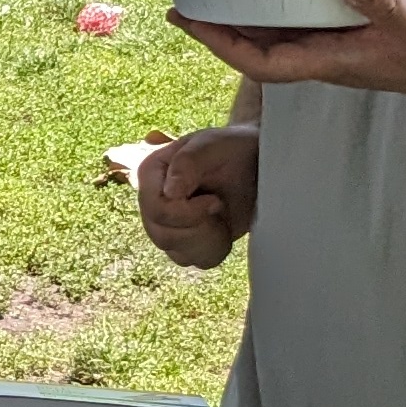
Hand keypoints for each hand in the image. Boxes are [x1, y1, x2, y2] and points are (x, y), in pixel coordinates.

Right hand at [135, 125, 258, 268]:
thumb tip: (170, 191)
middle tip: (220, 205)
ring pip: (176, 253)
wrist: (253, 161)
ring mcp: (166, 224)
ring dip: (208, 239)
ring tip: (222, 215)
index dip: (186, 213)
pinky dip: (214, 250)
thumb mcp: (213, 146)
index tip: (215, 200)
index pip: (155, 210)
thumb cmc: (232, 148)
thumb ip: (189, 162)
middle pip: (162, 236)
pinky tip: (223, 229)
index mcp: (151, 174)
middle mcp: (153, 201)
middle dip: (200, 227)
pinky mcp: (185, 241)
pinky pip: (193, 260)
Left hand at [170, 0, 405, 112]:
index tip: (189, 21)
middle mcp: (325, 55)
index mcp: (332, 63)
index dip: (222, 44)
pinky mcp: (348, 28)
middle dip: (217, 27)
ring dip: (244, 12)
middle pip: (257, 46)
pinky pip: (302, 16)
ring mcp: (335, 43)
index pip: (261, 62)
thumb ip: (385, 6)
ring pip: (277, 31)